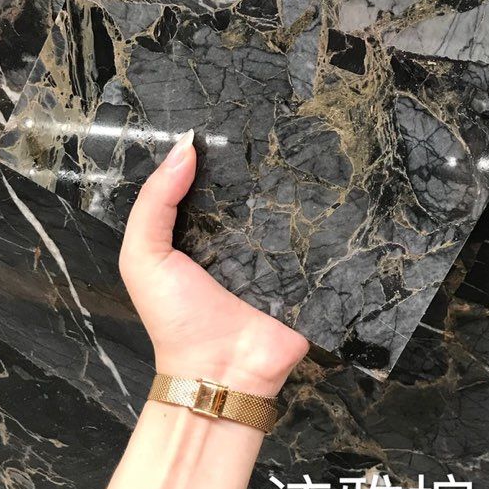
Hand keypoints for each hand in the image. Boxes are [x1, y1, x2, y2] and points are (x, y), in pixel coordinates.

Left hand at [118, 130, 309, 396]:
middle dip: (270, 164)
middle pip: (261, 193)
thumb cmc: (176, 318)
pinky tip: (344, 191)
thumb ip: (154, 203)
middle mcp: (247, 239)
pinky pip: (326, 243)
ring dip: (307, 188)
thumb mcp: (144, 257)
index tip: (239, 115)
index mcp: (207, 231)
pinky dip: (333, 223)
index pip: (219, 182)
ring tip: (323, 147)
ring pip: (297, 211)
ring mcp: (283, 256)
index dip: (224, 151)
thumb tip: (186, 146)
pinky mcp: (313, 275)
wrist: (219, 373)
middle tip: (285, 124)